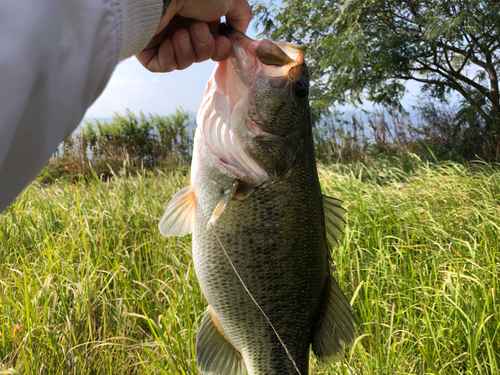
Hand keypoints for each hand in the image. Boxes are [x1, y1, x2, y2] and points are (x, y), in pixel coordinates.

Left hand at [136, 0, 251, 71]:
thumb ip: (241, 15)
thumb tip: (237, 34)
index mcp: (198, 16)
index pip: (214, 44)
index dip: (221, 49)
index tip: (223, 42)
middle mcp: (181, 26)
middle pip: (201, 55)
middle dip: (204, 47)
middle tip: (198, 29)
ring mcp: (163, 38)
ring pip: (184, 62)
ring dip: (188, 50)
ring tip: (181, 33)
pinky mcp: (147, 49)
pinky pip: (165, 66)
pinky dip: (171, 58)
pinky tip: (170, 41)